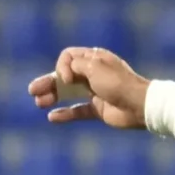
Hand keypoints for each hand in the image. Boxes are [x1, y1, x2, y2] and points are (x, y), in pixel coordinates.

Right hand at [30, 46, 149, 128]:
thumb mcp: (94, 67)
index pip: (68, 57)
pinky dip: (66, 114)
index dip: (61, 66)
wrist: (141, 106)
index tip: (67, 79)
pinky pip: (79, 111)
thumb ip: (75, 65)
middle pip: (65, 77)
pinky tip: (53, 117)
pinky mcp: (99, 109)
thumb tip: (65, 73)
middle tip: (33, 91)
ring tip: (39, 103)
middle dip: (48, 83)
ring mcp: (96, 92)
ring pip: (69, 94)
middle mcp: (94, 74)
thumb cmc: (118, 83)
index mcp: (94, 59)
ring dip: (53, 97)